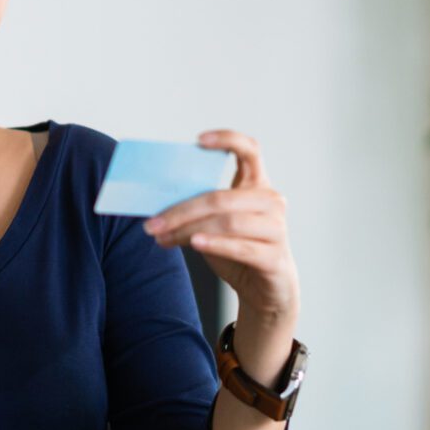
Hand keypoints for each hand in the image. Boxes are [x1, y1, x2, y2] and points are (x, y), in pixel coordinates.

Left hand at [142, 129, 299, 322]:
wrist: (264, 290)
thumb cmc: (237, 251)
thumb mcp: (216, 224)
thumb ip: (199, 209)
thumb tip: (156, 204)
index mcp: (258, 186)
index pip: (251, 150)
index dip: (227, 139)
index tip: (198, 140)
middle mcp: (271, 202)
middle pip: (221, 198)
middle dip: (181, 210)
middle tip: (153, 222)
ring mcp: (276, 229)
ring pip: (227, 222)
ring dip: (188, 229)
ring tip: (163, 236)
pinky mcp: (274, 257)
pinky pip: (240, 247)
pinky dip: (215, 244)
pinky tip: (194, 243)